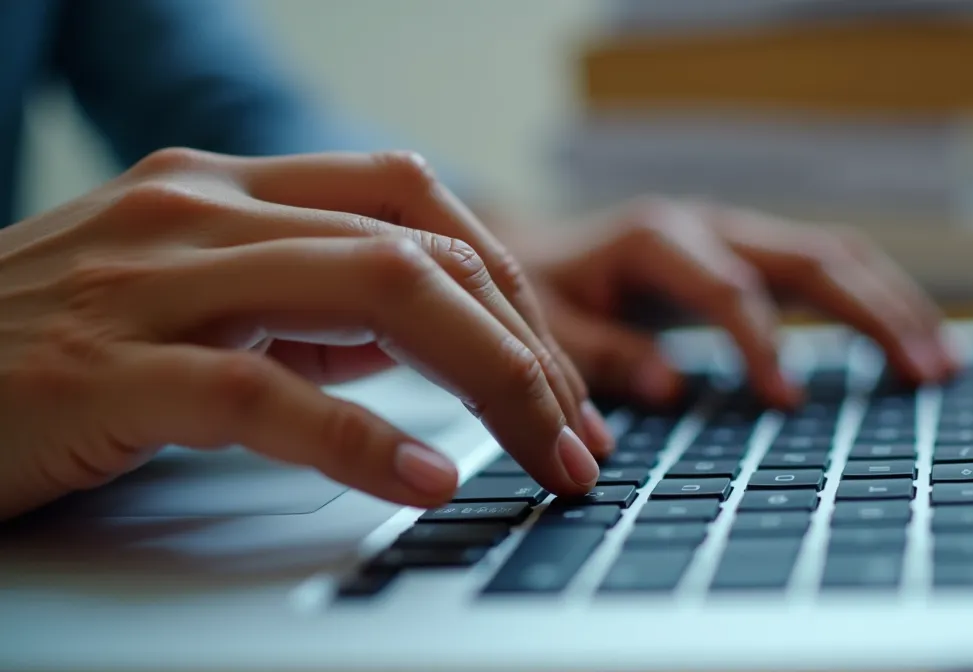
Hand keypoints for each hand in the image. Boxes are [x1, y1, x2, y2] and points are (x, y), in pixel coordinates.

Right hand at [0, 148, 611, 521]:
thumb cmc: (38, 351)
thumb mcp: (187, 307)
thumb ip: (299, 312)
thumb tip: (416, 343)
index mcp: (226, 190)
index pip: (416, 207)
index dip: (513, 291)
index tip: (563, 380)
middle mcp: (200, 210)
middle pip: (421, 244)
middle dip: (529, 343)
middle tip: (583, 435)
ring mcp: (151, 282)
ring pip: (374, 290)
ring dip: (491, 379)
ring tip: (549, 455)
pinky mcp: (104, 371)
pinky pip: (263, 392)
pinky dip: (361, 436)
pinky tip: (426, 478)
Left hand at [512, 198, 957, 407]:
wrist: (532, 253)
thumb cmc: (539, 298)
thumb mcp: (547, 331)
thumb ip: (602, 357)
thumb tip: (671, 385)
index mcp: (654, 238)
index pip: (729, 291)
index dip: (760, 345)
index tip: (787, 403)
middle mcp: (708, 225)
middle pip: (808, 260)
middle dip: (871, 315)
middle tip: (923, 372)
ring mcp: (738, 235)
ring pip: (835, 257)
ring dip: (892, 306)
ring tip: (942, 363)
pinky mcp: (754, 254)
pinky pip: (828, 269)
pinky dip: (876, 303)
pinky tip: (913, 342)